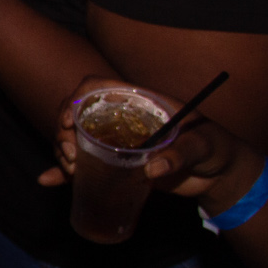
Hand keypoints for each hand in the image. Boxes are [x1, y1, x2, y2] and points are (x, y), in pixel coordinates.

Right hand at [36, 76, 256, 206]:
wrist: (219, 176)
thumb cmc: (216, 150)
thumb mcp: (204, 147)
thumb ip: (182, 154)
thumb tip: (151, 170)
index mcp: (140, 101)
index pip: (97, 86)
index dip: (76, 98)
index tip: (68, 123)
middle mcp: (122, 118)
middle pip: (77, 114)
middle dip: (63, 133)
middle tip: (72, 158)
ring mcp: (116, 141)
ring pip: (75, 139)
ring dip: (62, 152)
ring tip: (72, 172)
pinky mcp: (115, 164)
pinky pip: (84, 165)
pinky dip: (64, 173)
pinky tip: (49, 181)